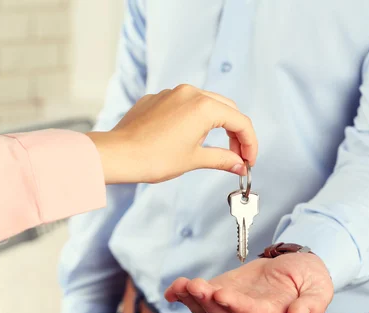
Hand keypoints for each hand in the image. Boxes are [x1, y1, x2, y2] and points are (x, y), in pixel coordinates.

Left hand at [87, 84, 257, 183]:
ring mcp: (172, 93)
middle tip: (238, 156)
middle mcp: (190, 93)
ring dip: (217, 124)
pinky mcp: (158, 98)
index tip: (249, 160)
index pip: (240, 122)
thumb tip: (239, 164)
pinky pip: (185, 104)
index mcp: (204, 107)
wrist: (118, 155)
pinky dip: (196, 119)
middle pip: (227, 109)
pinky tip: (191, 138)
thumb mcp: (194, 159)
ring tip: (215, 148)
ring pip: (207, 103)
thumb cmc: (152, 158)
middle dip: (236, 132)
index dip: (250, 143)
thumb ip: (223, 159)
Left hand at [164, 253, 333, 312]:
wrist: (298, 269)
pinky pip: (202, 299)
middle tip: (197, 285)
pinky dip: (185, 295)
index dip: (236, 306)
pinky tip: (174, 288)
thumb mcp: (319, 290)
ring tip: (182, 284)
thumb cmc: (311, 280)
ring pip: (209, 310)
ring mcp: (234, 307)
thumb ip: (311, 305)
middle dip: (208, 301)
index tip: (221, 294)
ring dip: (193, 299)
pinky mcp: (223, 294)